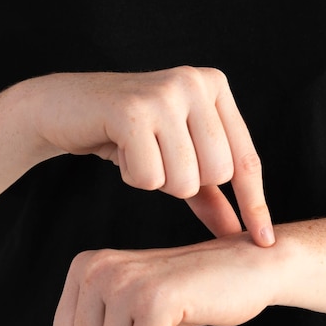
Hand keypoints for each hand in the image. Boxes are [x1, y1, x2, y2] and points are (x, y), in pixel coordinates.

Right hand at [28, 66, 274, 246]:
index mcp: (215, 87)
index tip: (263, 243)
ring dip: (157, 180)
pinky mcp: (133, 111)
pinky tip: (119, 150)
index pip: (246, 159)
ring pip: (185, 180)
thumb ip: (211, 194)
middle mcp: (196, 82)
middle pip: (217, 174)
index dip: (255, 204)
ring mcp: (165, 93)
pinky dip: (132, 176)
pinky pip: (149, 178)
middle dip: (184, 183)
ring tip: (137, 152)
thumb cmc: (126, 135)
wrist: (62, 108)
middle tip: (156, 159)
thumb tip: (240, 234)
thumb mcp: (176, 158)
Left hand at [44, 234, 276, 325]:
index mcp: (84, 268)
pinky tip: (182, 318)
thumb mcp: (127, 310)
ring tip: (169, 318)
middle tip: (156, 321)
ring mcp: (125, 283)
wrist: (243, 267)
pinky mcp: (155, 300)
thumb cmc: (185, 292)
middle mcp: (97, 270)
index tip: (135, 320)